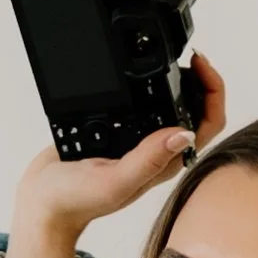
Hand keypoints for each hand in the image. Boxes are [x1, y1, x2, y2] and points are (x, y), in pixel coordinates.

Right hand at [3, 51, 230, 257]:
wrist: (44, 201)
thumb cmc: (75, 200)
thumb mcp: (114, 181)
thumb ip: (147, 159)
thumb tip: (182, 133)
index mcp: (164, 163)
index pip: (207, 126)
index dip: (212, 92)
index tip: (199, 66)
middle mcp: (157, 151)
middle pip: (197, 112)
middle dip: (202, 80)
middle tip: (192, 56)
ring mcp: (140, 141)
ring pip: (173, 106)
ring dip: (180, 80)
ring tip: (175, 58)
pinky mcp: (121, 131)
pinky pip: (145, 104)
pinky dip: (150, 85)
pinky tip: (141, 72)